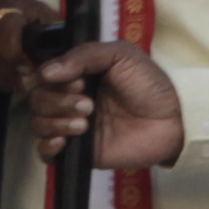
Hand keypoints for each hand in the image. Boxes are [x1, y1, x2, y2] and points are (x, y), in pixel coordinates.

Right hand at [29, 37, 185, 168]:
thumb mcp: (120, 55)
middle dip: (57, 101)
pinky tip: (65, 140)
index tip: (74, 80)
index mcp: (77, 74)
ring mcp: (73, 126)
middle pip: (37, 100)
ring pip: (39, 124)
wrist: (172, 120)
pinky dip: (48, 147)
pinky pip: (45, 153)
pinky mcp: (78, 151)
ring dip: (56, 121)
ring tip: (86, 121)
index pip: (43, 75)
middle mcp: (70, 99)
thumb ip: (83, 56)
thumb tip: (46, 72)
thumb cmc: (149, 84)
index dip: (48, 78)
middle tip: (88, 103)